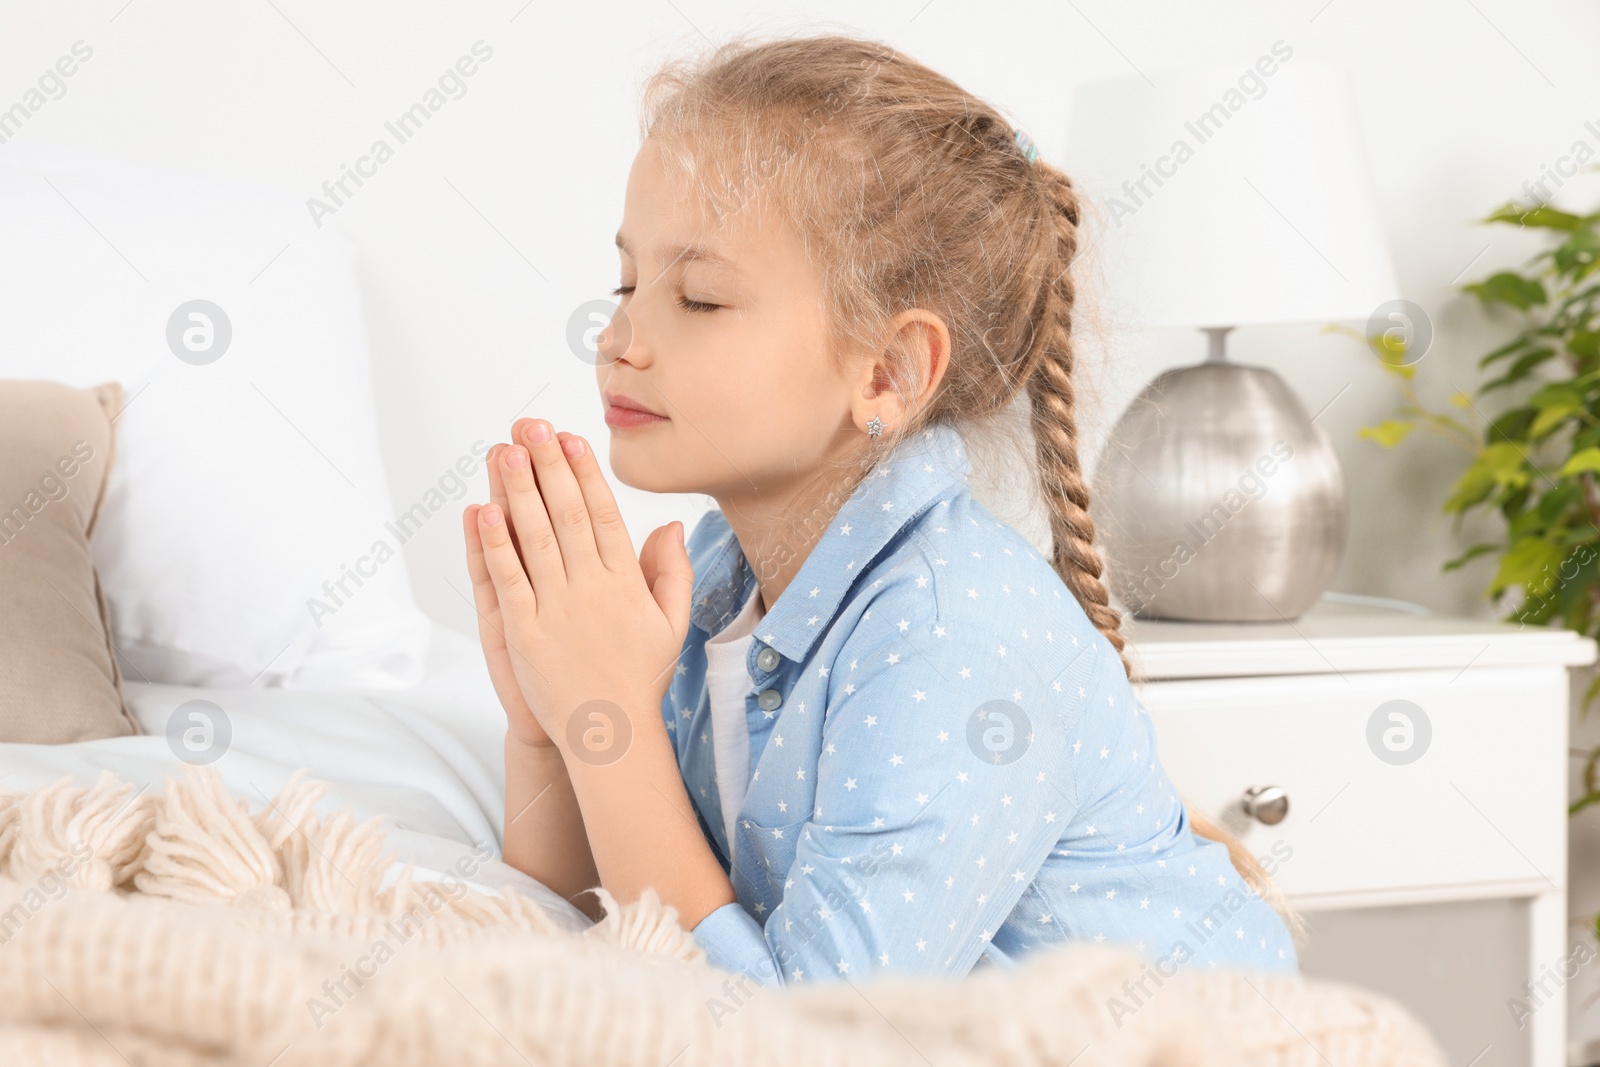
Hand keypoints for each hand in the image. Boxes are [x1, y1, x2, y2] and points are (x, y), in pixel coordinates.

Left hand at [465, 418, 693, 752]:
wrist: (610, 735)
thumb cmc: (640, 679)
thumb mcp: (671, 624)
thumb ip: (672, 572)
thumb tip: (672, 526)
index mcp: (626, 583)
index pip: (603, 515)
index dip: (585, 474)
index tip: (572, 439)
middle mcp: (592, 589)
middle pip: (566, 515)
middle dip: (548, 466)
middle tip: (532, 426)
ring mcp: (557, 610)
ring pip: (535, 539)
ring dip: (518, 491)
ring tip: (505, 451)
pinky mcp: (526, 634)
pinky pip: (509, 580)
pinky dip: (495, 545)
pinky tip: (482, 511)